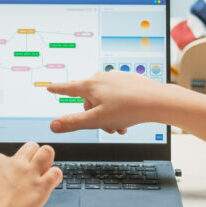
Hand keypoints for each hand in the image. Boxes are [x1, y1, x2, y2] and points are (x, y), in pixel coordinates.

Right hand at [0, 143, 61, 206]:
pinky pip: (56, 173)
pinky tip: (50, 183)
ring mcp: (29, 174)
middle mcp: (14, 164)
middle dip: (32, 155)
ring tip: (44, 168)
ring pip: (47, 152)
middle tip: (31, 168)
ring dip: (47, 158)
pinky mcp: (41, 187)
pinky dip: (55, 176)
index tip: (9, 178)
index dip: (10, 167)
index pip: (7, 156)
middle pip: (30, 147)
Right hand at [48, 71, 162, 133]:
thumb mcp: (96, 120)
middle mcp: (101, 78)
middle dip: (95, 116)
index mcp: (90, 86)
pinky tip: (128, 115)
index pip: (68, 88)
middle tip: (107, 129)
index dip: (57, 89)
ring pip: (104, 99)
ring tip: (120, 126)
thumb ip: (73, 123)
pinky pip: (116, 94)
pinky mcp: (127, 79)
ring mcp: (115, 77)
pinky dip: (119, 107)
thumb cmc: (127, 109)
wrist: (156, 100)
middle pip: (89, 100)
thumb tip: (53, 125)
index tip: (49, 87)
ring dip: (108, 114)